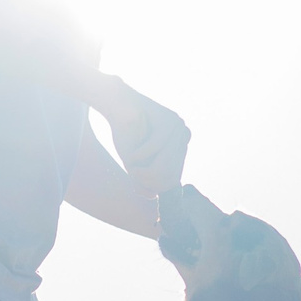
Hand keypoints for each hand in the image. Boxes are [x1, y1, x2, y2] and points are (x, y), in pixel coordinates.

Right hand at [95, 78, 189, 192]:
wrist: (116, 105)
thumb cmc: (126, 133)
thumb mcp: (136, 162)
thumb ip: (144, 178)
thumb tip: (153, 196)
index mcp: (180, 146)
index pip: (173, 179)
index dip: (155, 185)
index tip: (138, 179)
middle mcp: (183, 136)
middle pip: (170, 175)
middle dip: (148, 179)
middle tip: (134, 174)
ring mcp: (178, 127)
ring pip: (164, 165)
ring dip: (143, 169)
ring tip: (132, 163)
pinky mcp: (169, 120)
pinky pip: (155, 147)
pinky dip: (140, 154)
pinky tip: (133, 151)